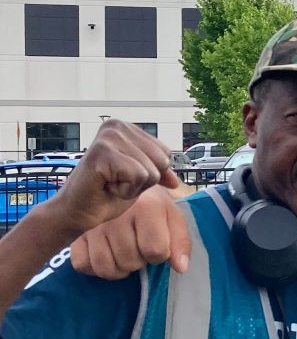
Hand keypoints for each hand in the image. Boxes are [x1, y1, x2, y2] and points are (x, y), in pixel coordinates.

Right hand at [46, 121, 179, 237]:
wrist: (78, 212)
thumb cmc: (105, 195)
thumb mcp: (139, 180)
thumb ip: (158, 173)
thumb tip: (175, 180)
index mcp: (126, 128)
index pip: (165, 153)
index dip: (150, 173)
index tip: (124, 176)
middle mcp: (116, 126)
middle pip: (162, 161)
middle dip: (143, 180)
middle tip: (116, 181)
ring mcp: (108, 137)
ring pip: (151, 171)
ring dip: (134, 186)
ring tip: (111, 183)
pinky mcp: (103, 152)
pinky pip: (138, 176)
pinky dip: (126, 190)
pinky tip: (107, 186)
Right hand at [71, 185, 190, 278]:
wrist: (122, 188)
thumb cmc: (151, 206)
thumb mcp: (173, 218)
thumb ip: (181, 242)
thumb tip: (180, 268)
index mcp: (146, 208)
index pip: (155, 251)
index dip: (159, 255)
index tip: (157, 245)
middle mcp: (116, 216)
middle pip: (130, 261)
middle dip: (139, 261)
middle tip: (138, 248)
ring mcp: (94, 226)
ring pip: (105, 266)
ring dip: (118, 269)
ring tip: (124, 256)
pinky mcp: (77, 234)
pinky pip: (81, 264)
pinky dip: (93, 268)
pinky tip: (106, 257)